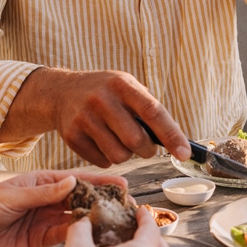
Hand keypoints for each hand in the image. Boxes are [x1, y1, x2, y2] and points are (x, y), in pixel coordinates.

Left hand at [0, 170, 127, 246]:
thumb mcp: (14, 195)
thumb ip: (44, 192)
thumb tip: (72, 182)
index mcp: (43, 182)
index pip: (77, 180)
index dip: (99, 182)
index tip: (120, 183)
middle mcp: (49, 200)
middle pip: (82, 200)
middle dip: (103, 202)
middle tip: (126, 206)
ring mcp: (48, 220)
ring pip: (79, 219)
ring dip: (96, 221)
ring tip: (118, 223)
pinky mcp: (44, 240)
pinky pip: (67, 236)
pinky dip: (81, 237)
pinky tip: (96, 238)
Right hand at [41, 69, 190, 167]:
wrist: (61, 92)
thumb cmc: (104, 92)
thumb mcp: (126, 86)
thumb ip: (148, 108)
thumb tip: (175, 140)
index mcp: (122, 84)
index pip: (153, 112)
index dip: (172, 135)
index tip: (185, 153)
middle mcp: (101, 100)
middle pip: (136, 140)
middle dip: (147, 150)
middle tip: (145, 146)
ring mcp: (84, 118)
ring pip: (120, 155)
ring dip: (126, 155)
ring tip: (119, 140)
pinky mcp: (72, 136)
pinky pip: (103, 162)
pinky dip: (108, 158)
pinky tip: (102, 142)